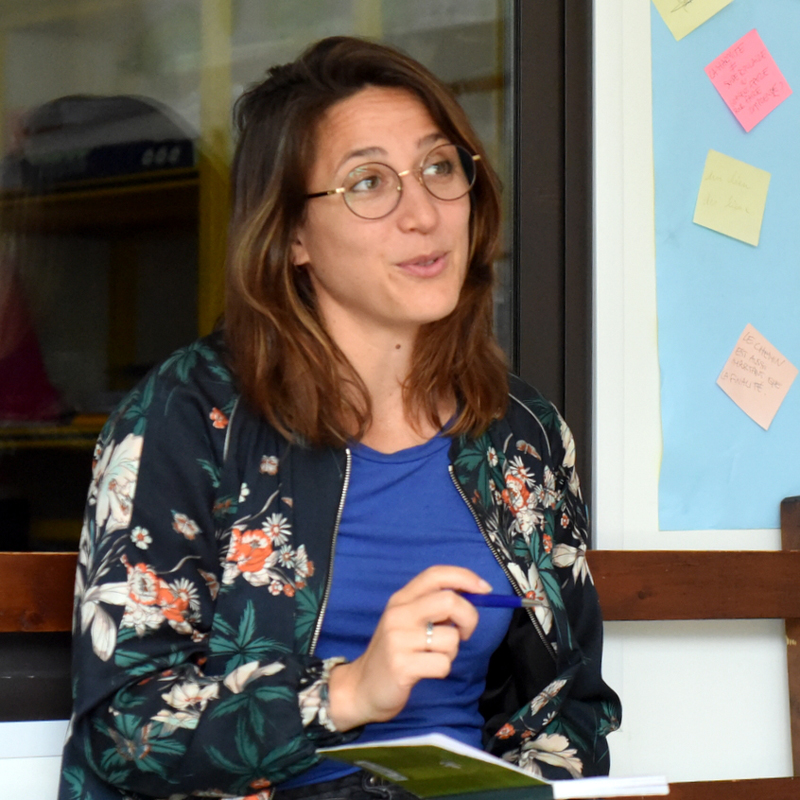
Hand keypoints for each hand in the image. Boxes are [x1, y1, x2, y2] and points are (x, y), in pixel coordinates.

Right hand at [326, 565, 491, 730]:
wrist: (361, 687)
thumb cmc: (394, 652)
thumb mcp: (407, 621)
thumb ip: (432, 606)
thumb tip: (473, 595)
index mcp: (401, 599)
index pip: (436, 574)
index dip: (465, 577)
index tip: (485, 589)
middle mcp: (399, 614)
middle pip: (449, 601)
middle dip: (469, 618)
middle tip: (464, 633)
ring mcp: (399, 639)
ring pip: (450, 637)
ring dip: (452, 651)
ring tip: (433, 656)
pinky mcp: (402, 665)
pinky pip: (443, 663)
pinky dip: (442, 669)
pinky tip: (425, 671)